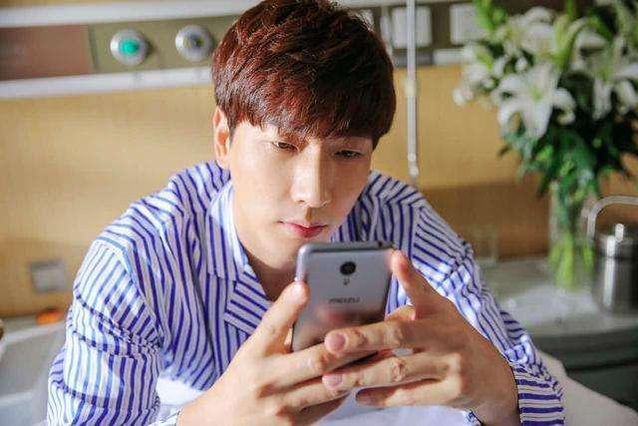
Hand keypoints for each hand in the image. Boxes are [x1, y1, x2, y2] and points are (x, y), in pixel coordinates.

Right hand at [179, 281, 367, 425]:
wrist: (222, 425)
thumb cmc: (244, 379)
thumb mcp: (253, 352)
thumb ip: (281, 334)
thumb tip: (316, 306)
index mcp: (253, 353)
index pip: (271, 324)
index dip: (288, 304)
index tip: (304, 285)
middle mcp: (266, 379)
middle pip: (315, 358)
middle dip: (348, 343)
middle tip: (374, 326)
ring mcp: (280, 406)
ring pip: (330, 384)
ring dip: (357, 368)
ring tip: (380, 351)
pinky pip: (328, 405)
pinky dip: (345, 388)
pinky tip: (360, 376)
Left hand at [320, 250, 519, 425]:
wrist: (491, 376)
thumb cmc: (452, 337)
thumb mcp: (439, 311)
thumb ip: (413, 296)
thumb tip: (382, 274)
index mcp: (439, 311)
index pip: (422, 290)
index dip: (408, 274)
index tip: (394, 257)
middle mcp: (446, 336)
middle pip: (399, 335)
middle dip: (363, 338)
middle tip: (332, 341)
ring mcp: (450, 365)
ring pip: (399, 370)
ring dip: (362, 375)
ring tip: (332, 378)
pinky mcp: (449, 393)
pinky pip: (409, 396)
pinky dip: (382, 396)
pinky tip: (358, 396)